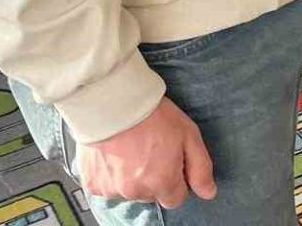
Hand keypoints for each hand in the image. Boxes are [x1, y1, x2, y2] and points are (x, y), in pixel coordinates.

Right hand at [75, 97, 215, 207]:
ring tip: (132, 148)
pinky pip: (107, 186)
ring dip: (132, 177)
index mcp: (161, 182)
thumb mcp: (188, 135)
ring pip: (129, 191)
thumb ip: (200, 168)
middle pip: (152, 195)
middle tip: (152, 149)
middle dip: (155, 178)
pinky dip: (112, 174)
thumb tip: (209, 193)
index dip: (177, 180)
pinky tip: (115, 152)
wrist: (112, 103)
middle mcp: (136, 191)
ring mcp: (112, 189)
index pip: (175, 199)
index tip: (172, 160)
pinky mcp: (92, 183)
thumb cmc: (154, 115)